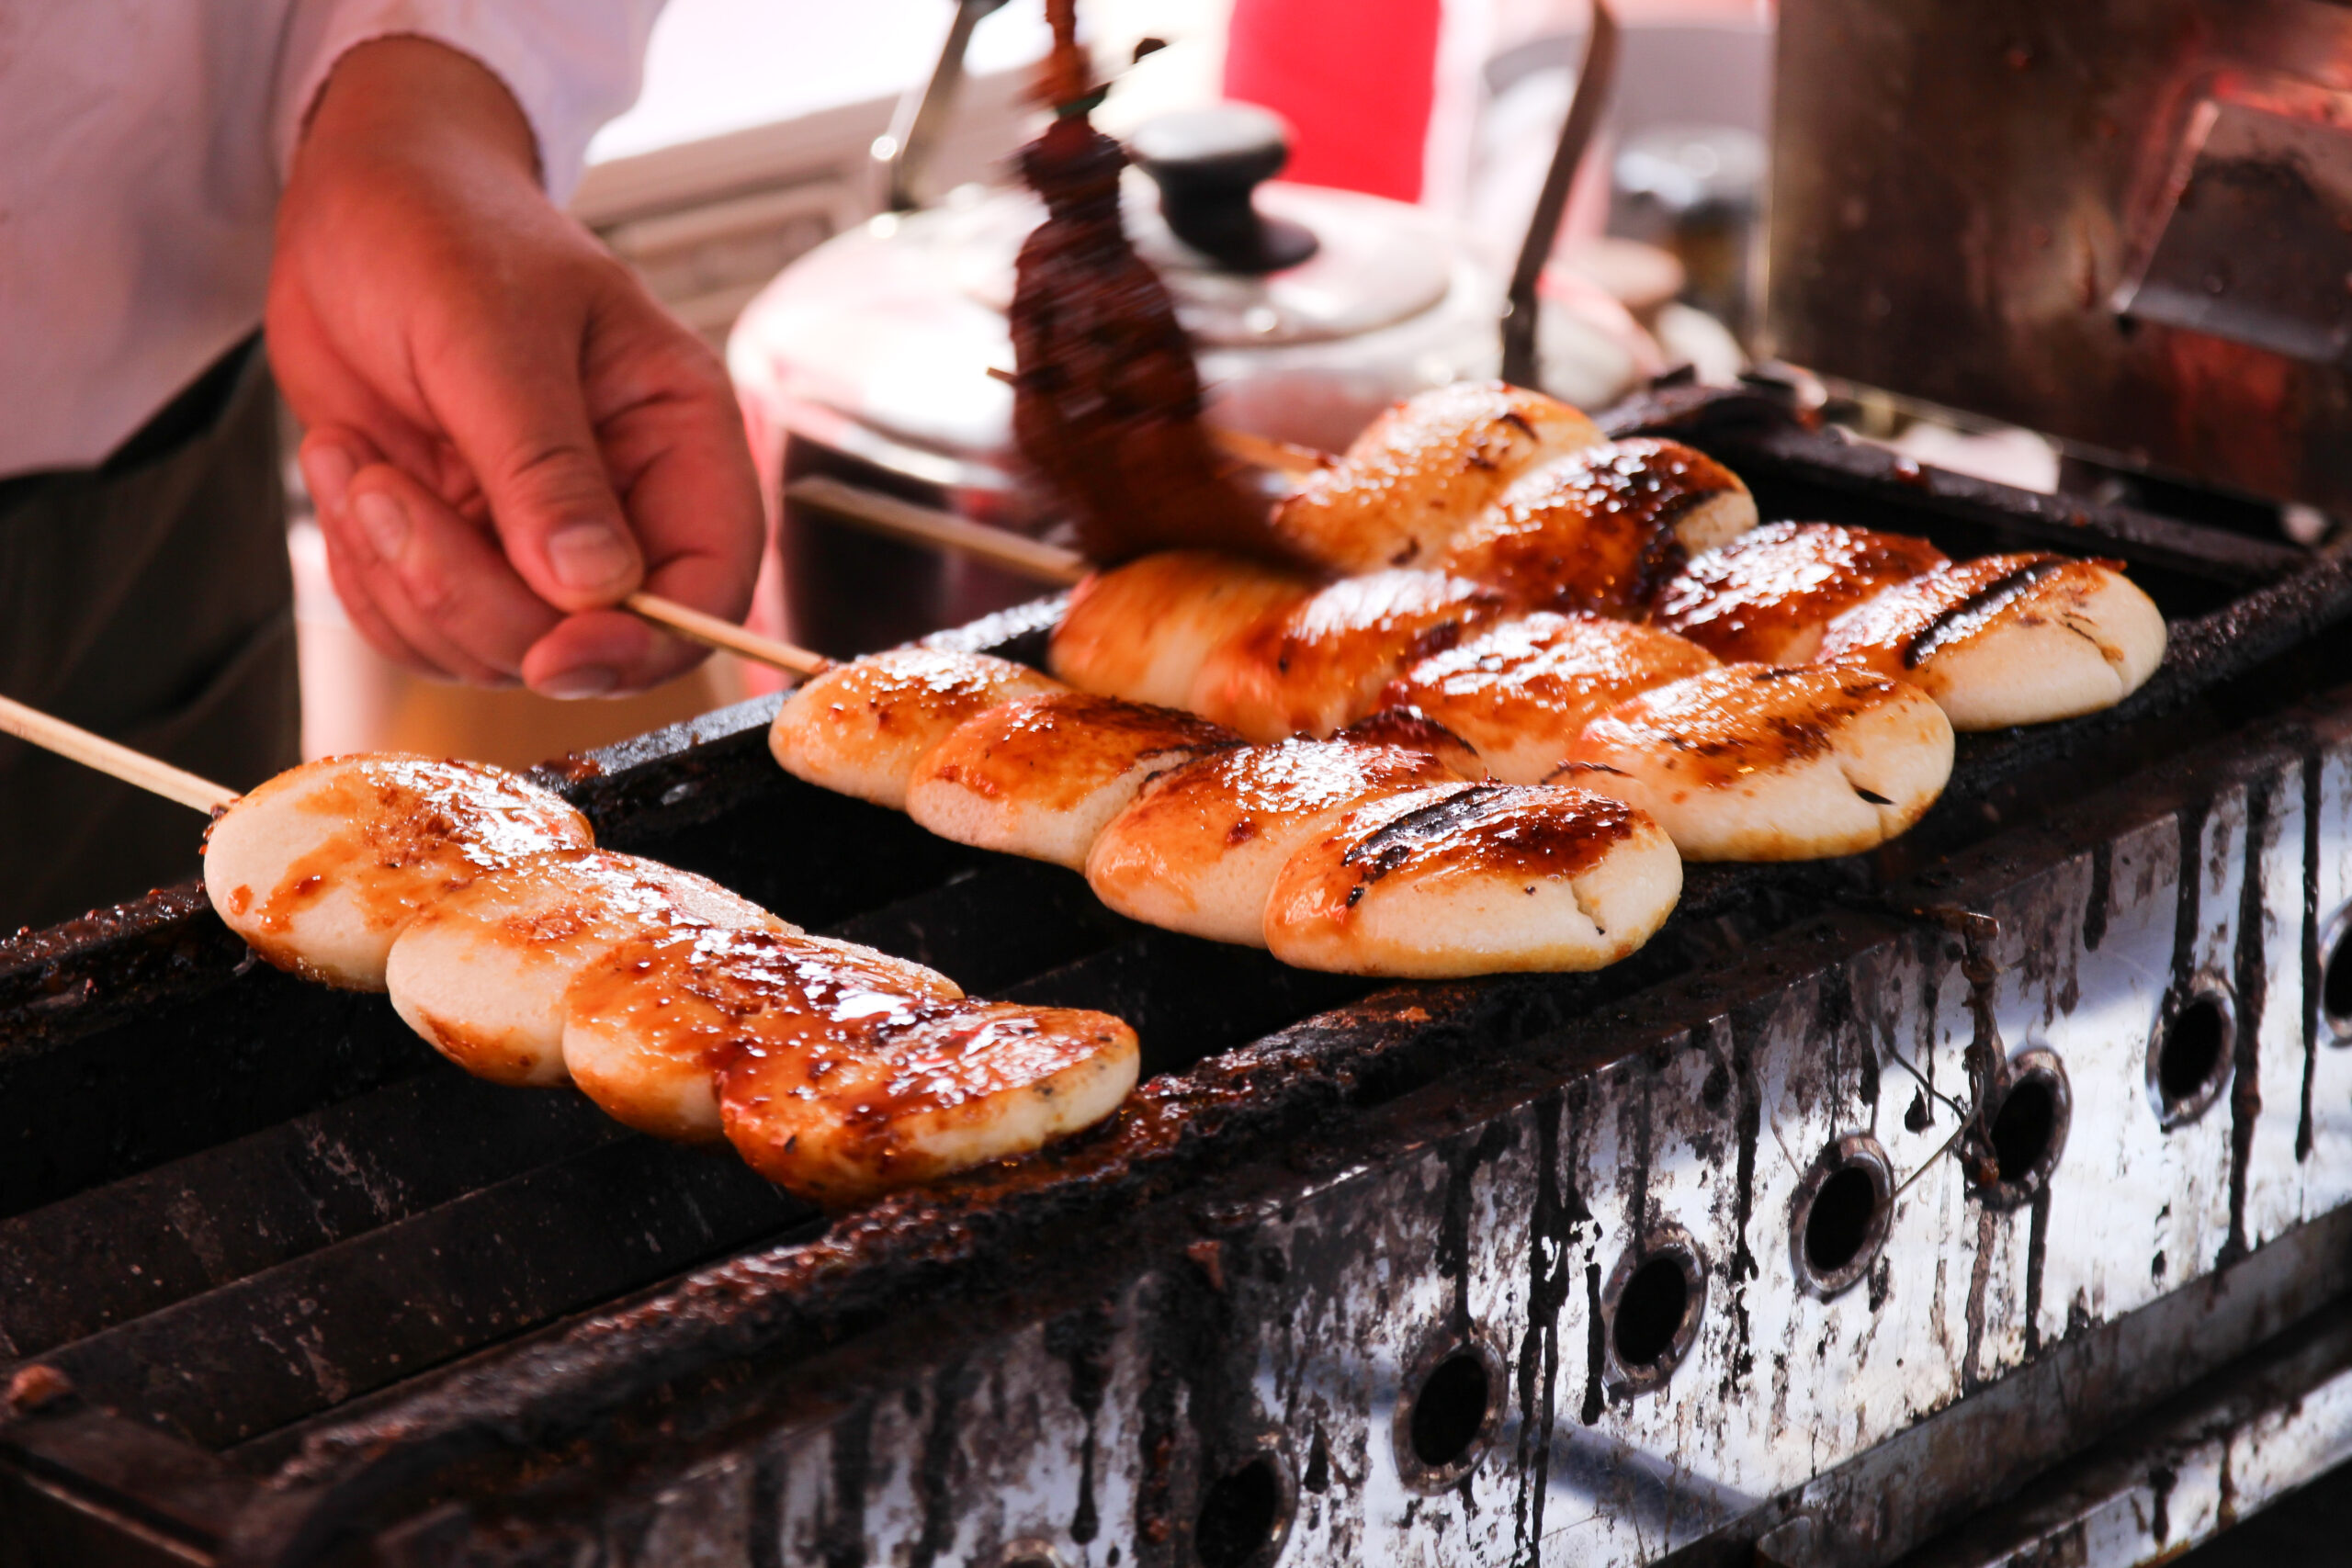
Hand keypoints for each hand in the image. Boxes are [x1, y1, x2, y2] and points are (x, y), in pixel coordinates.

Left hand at [268, 37, 763, 696]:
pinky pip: (421, 633)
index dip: (644, 641)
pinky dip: (366, 575)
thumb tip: (593, 589)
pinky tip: (349, 472)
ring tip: (359, 462)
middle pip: (593, 639)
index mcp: (678, 436)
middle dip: (474, 599)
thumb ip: (546, 466)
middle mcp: (625, 502)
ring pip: (497, 649)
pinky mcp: (462, 553)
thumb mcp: (493, 333)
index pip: (711, 584)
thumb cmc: (443, 229)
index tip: (553, 655)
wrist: (352, 204)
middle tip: (392, 502)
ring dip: (403, 576)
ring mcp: (538, 538)